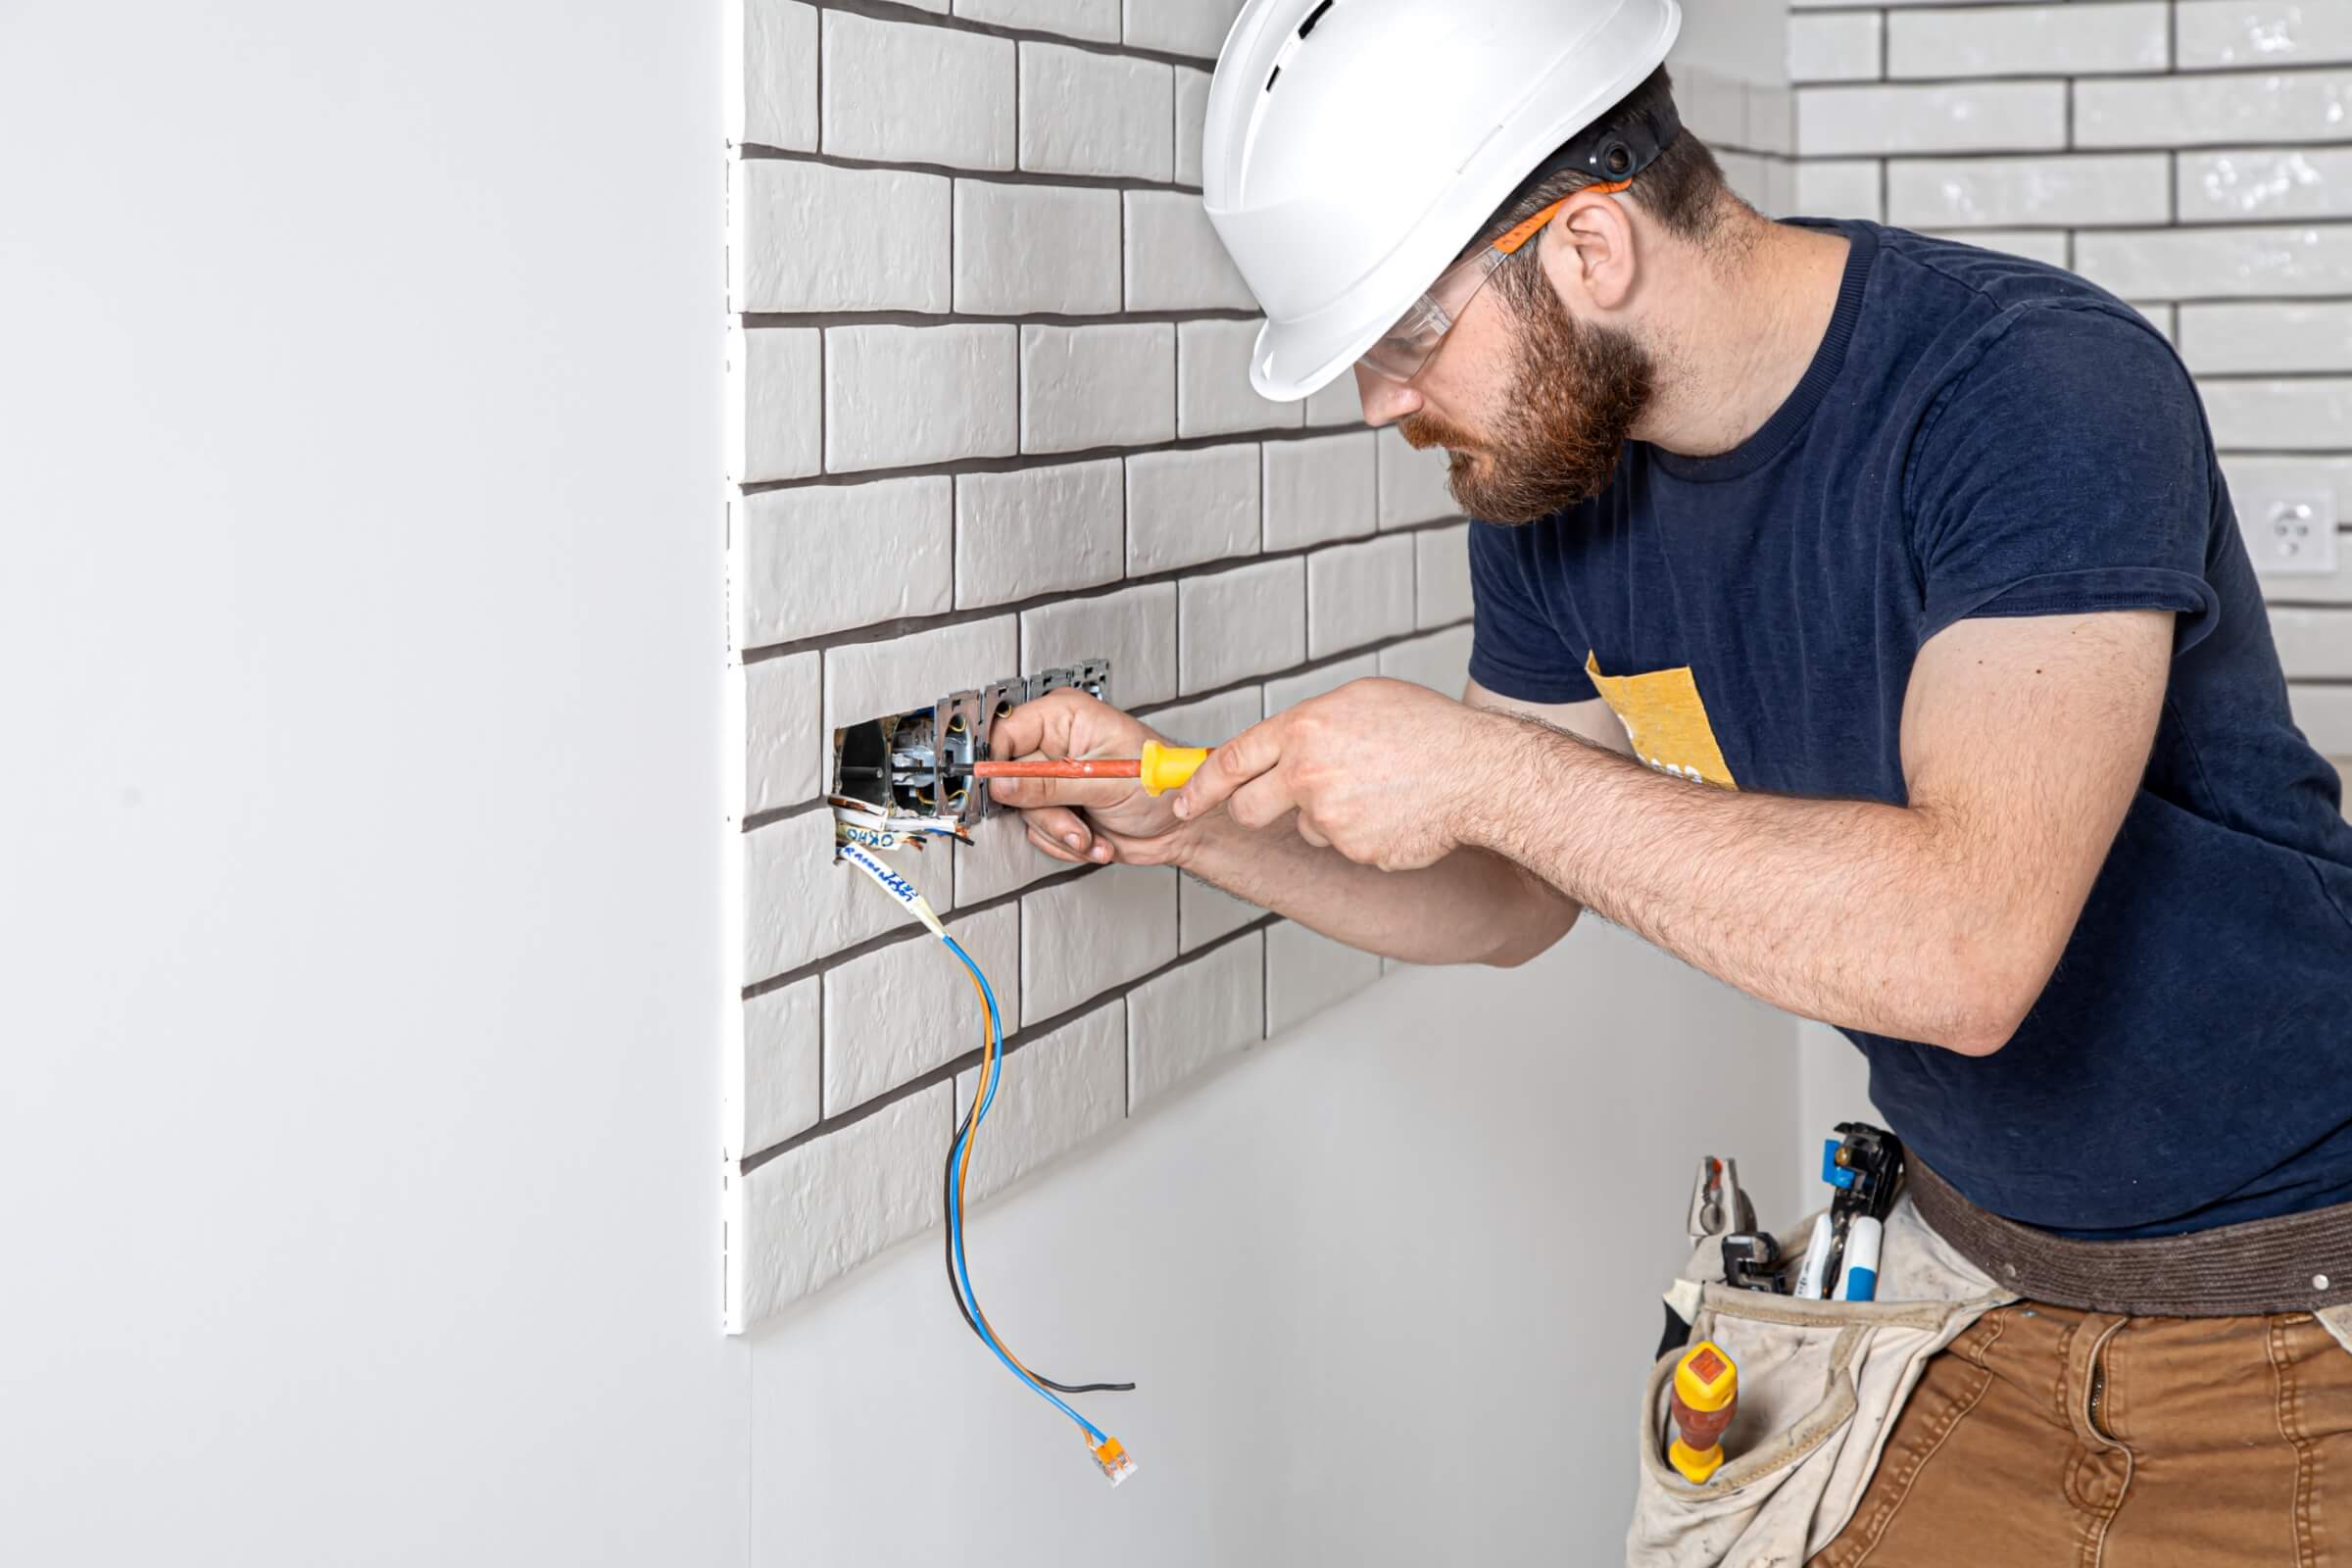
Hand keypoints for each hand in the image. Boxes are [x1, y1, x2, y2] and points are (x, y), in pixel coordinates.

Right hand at [984, 690, 1195, 867]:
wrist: (1183, 827)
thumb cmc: (1163, 786)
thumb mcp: (1106, 783)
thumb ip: (1050, 784)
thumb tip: (1004, 783)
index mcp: (1066, 717)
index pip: (1006, 733)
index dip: (1000, 765)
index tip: (1007, 791)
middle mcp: (1057, 745)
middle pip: (1011, 779)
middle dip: (1046, 811)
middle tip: (1076, 821)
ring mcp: (1056, 780)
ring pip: (1025, 812)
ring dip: (1061, 832)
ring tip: (1092, 831)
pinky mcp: (1060, 809)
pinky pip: (1039, 833)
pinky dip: (1066, 843)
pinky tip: (1095, 836)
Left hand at [1170, 678, 1497, 871]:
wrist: (1479, 774)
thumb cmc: (1428, 731)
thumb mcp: (1358, 700)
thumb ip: (1309, 725)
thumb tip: (1278, 744)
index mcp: (1303, 729)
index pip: (1230, 761)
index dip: (1200, 786)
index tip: (1183, 800)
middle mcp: (1307, 774)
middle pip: (1249, 808)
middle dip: (1254, 809)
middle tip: (1282, 801)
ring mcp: (1330, 818)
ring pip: (1307, 828)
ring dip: (1328, 817)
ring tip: (1377, 792)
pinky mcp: (1354, 851)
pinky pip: (1344, 847)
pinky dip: (1363, 835)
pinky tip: (1395, 813)